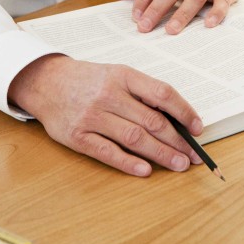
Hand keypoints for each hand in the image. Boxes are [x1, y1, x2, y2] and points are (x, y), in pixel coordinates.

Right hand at [8, 54, 204, 176]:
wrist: (46, 82)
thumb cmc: (88, 80)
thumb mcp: (116, 74)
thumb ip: (142, 92)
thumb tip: (176, 118)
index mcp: (123, 75)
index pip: (162, 93)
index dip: (184, 111)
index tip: (198, 128)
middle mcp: (109, 94)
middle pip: (152, 121)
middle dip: (178, 141)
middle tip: (194, 156)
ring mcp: (92, 116)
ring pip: (134, 138)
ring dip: (161, 154)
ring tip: (179, 165)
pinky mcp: (78, 136)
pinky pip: (107, 152)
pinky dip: (128, 163)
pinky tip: (145, 170)